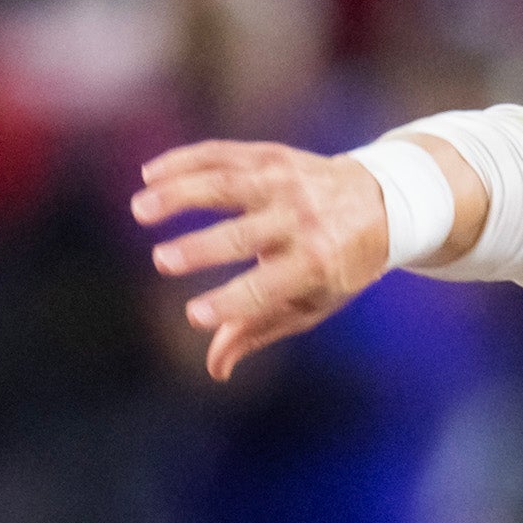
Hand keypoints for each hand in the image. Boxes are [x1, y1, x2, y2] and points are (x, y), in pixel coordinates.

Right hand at [131, 139, 390, 380]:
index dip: (230, 304)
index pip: (267, 288)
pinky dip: (183, 161)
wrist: (382, 200)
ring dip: (180, 193)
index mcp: (315, 263)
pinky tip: (149, 175)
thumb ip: (258, 331)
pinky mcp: (270, 154)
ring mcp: (284, 181)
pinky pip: (221, 153)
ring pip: (226, 183)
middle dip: (201, 248)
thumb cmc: (339, 264)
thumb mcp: (311, 304)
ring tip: (140, 209)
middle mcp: (301, 218)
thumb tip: (215, 370)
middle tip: (162, 262)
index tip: (193, 316)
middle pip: (243, 235)